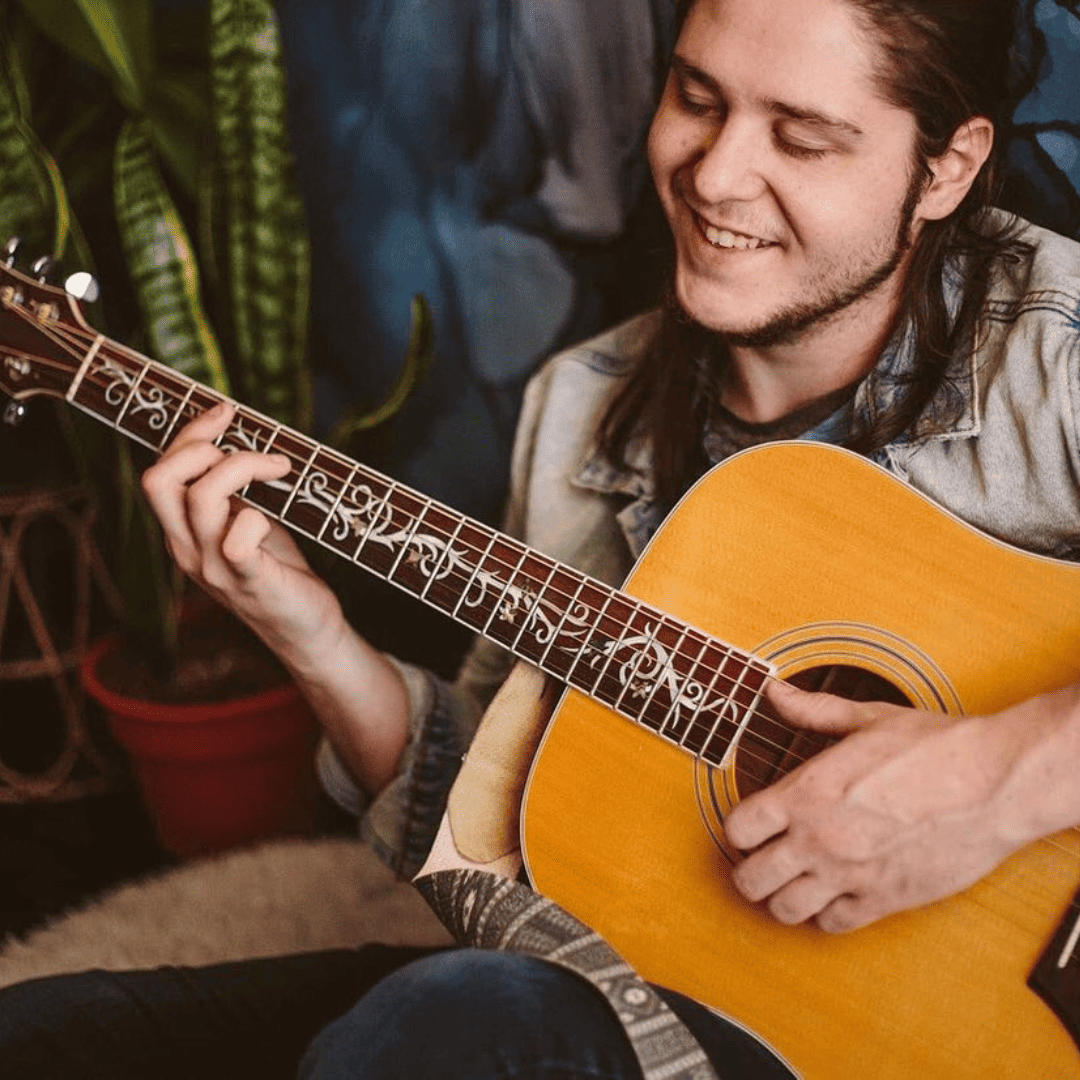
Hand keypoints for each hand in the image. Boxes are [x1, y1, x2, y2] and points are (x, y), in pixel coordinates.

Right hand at [140, 401, 344, 661]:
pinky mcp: (249, 582)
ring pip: (201, 498)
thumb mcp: (246, 521)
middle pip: (158, 480)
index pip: (159, 471)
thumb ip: (231, 492)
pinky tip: (274, 520)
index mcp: (181, 531)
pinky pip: (237, 539)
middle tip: (249, 447)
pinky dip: (257, 518)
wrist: (305, 629)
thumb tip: (237, 439)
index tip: (227, 412)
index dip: (190, 433)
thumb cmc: (279, 569)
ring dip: (243, 466)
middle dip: (200, 444)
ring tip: (280, 469)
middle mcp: (186, 549)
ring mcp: (214, 568)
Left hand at [722, 679, 1079, 932]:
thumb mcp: (866, 718)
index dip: (737, 826)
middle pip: (750, 879)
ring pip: (786, 910)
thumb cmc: (934, 749)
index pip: (738, 827)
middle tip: (760, 859)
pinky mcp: (884, 899)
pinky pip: (834, 924)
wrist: (992, 785)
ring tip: (790, 880)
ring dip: (781, 897)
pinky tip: (831, 894)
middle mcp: (819, 839)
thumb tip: (777, 691)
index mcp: (807, 793)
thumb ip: (813, 710)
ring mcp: (850, 874)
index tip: (748, 822)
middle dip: (748, 870)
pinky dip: (825, 915)